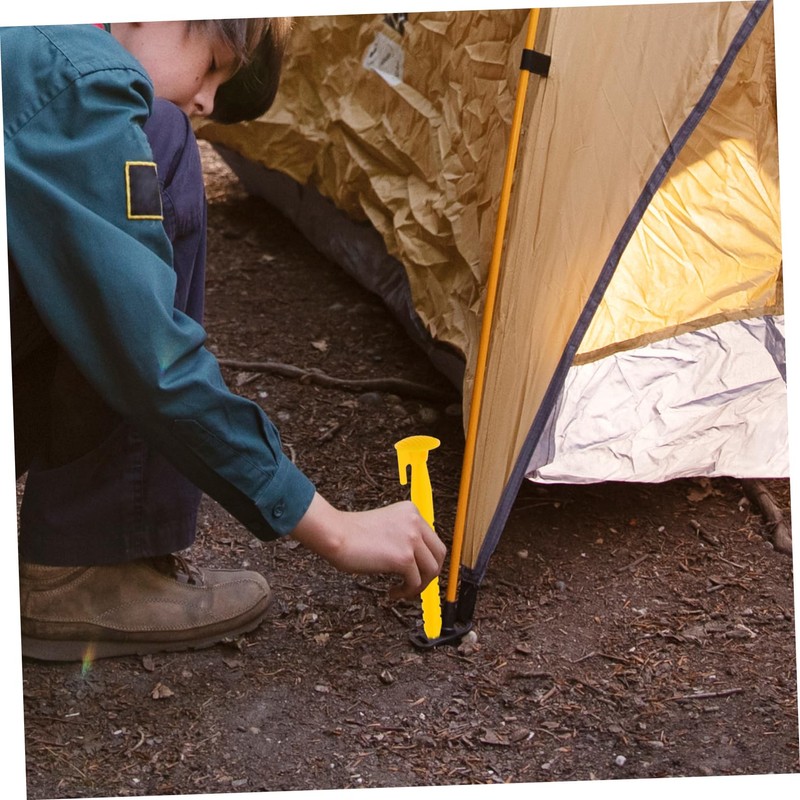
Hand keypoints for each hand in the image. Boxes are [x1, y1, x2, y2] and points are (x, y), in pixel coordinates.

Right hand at [290, 493, 446, 599]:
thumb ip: (403, 535)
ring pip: (431, 570)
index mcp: (411, 511)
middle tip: (415, 584)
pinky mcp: (404, 558)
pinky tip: (392, 593)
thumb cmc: (351, 533)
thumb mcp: (386, 525)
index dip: (426, 559)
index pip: (432, 539)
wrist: (336, 534)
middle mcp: (415, 522)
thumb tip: (417, 561)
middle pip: (439, 554)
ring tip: (403, 590)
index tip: (416, 570)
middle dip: (430, 573)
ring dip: (419, 586)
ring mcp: (411, 539)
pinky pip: (416, 582)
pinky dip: (406, 592)